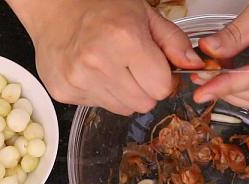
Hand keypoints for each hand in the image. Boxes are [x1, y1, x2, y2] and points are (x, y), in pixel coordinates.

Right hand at [7, 0, 203, 114]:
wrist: (54, 6)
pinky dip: (102, 93)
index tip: (155, 68)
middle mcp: (98, 62)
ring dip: (124, 94)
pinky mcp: (64, 91)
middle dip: (145, 89)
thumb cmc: (100, 5)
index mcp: (125, 39)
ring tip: (113, 68)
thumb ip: (173, 42)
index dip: (163, 80)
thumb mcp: (145, 14)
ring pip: (122, 110)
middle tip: (134, 68)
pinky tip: (94, 72)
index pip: (161, 88)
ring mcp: (78, 79)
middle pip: (143, 104)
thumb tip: (194, 66)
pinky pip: (99, 106)